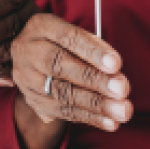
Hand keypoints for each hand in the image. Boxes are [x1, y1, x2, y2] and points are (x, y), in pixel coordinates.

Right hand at [10, 13, 132, 130]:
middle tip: (122, 89)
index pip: (67, 37)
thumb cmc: (60, 40)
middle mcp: (27, 50)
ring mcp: (27, 78)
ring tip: (122, 109)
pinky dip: (89, 118)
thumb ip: (91, 44)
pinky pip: (62, 112)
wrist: (30, 55)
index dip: (92, 51)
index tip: (116, 63)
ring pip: (62, 93)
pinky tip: (110, 122)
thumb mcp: (71, 30)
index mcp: (40, 26)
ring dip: (96, 104)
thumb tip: (114, 67)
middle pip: (60, 66)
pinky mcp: (33, 101)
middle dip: (94, 80)